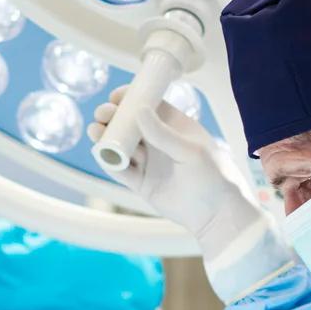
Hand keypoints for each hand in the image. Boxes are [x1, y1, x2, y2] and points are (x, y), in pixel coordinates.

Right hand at [89, 86, 289, 301]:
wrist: (215, 214)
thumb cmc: (212, 176)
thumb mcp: (190, 151)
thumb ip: (163, 133)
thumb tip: (140, 110)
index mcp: (174, 127)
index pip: (149, 106)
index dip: (132, 99)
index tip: (116, 96)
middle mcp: (159, 142)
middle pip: (130, 124)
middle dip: (114, 117)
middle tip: (101, 114)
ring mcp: (149, 162)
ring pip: (122, 146)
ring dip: (107, 137)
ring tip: (95, 131)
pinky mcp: (141, 183)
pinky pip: (121, 169)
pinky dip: (109, 161)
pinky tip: (102, 153)